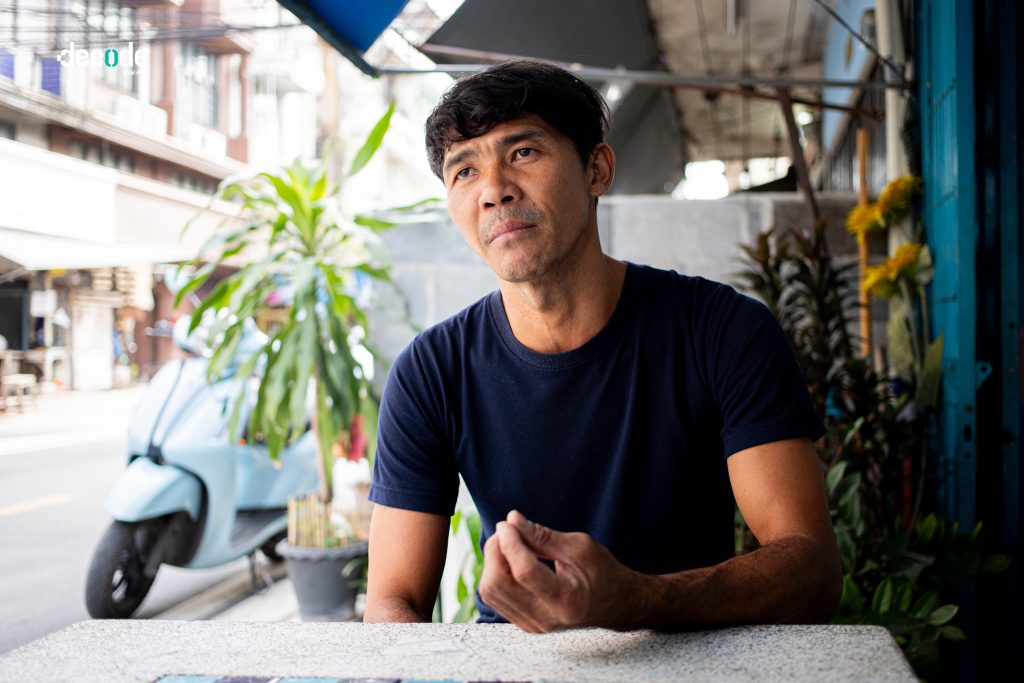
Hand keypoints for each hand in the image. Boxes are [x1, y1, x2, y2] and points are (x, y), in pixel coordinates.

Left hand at [478, 509, 649, 632]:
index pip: (524, 572)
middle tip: (507, 530)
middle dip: (495, 551)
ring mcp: (533, 625)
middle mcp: (546, 619)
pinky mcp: (525, 624)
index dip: (510, 543)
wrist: (615, 604)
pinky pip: (496, 597)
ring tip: (510, 543)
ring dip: (492, 561)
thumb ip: (543, 536)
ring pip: (491, 591)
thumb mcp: (580, 547)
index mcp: (566, 600)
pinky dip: (496, 573)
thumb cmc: (603, 572)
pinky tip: (510, 559)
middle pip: (498, 584)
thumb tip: (512, 520)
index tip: (508, 523)